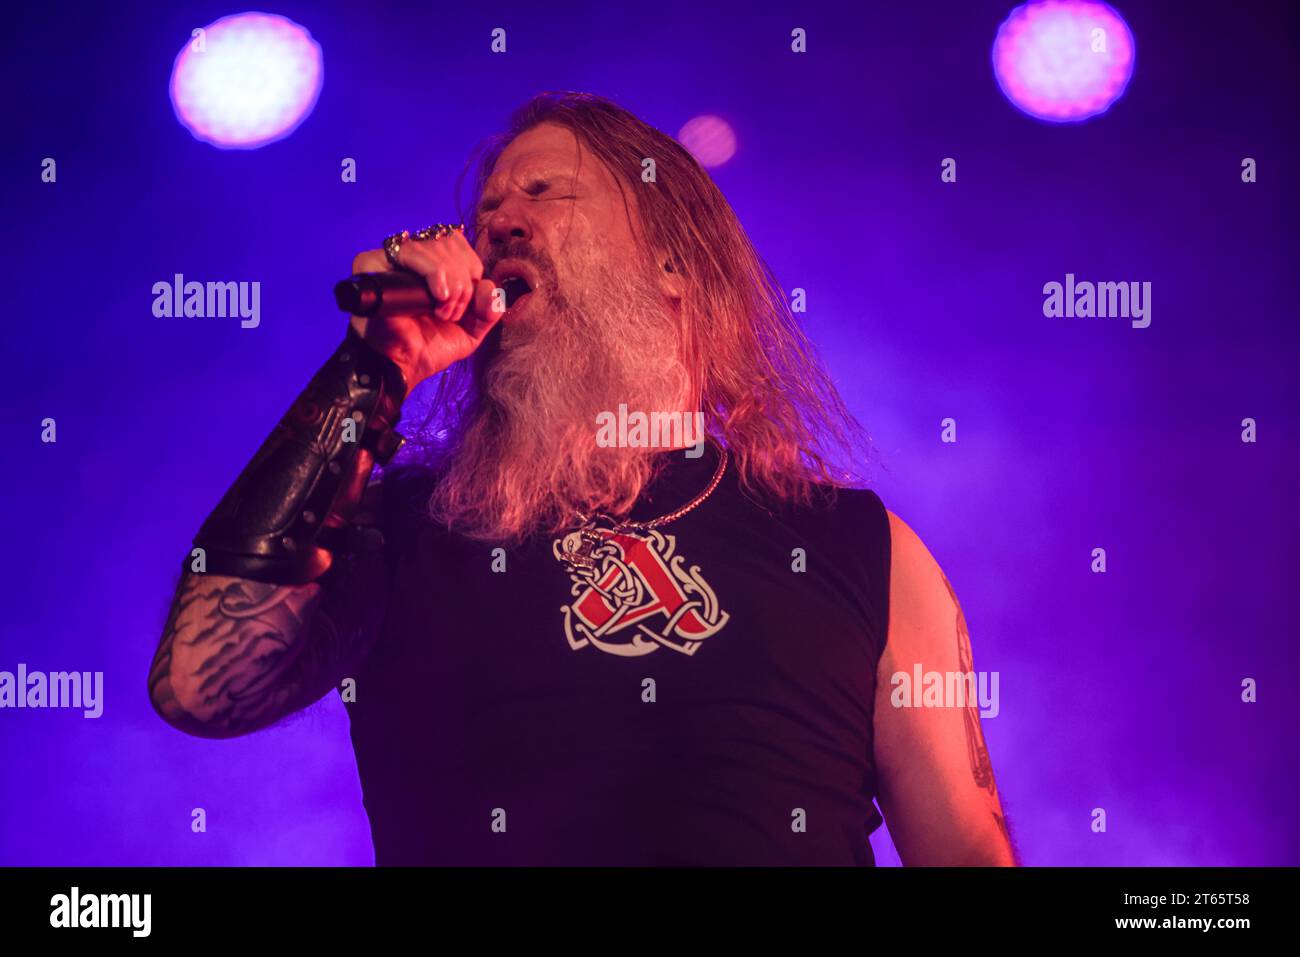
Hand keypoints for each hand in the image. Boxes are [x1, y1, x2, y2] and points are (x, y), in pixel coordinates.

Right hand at [349, 229, 503, 388]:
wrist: (404, 365)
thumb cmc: (431, 347)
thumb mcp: (471, 330)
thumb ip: (489, 309)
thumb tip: (490, 287)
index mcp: (435, 265)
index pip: (459, 243)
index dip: (471, 269)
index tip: (466, 306)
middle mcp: (413, 257)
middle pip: (450, 242)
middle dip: (462, 281)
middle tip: (451, 314)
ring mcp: (393, 258)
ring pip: (435, 246)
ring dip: (451, 284)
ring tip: (440, 312)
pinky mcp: (374, 263)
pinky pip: (412, 252)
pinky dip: (435, 273)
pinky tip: (438, 296)